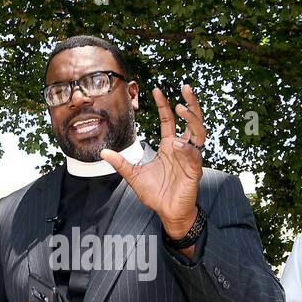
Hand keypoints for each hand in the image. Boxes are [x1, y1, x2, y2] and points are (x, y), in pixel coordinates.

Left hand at [101, 84, 203, 238]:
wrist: (167, 213)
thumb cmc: (155, 194)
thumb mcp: (133, 176)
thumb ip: (120, 163)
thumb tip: (102, 152)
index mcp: (170, 146)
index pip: (169, 121)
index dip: (164, 105)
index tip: (156, 90)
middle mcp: (182, 149)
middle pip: (191, 120)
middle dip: (190, 103)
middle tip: (185, 88)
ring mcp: (191, 159)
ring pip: (198, 133)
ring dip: (192, 119)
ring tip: (181, 108)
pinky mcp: (195, 171)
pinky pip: (194, 156)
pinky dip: (188, 149)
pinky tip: (178, 143)